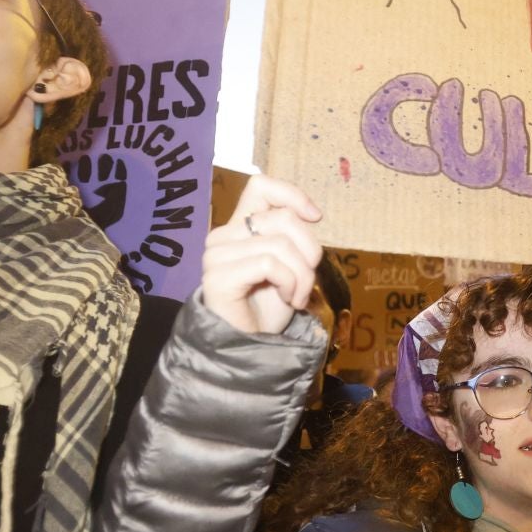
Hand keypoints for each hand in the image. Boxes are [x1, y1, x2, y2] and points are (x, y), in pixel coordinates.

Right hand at [200, 174, 323, 334]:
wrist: (250, 347)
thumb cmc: (269, 307)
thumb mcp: (290, 263)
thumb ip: (293, 235)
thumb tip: (312, 214)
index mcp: (239, 226)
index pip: (260, 185)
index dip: (292, 194)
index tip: (315, 217)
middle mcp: (223, 236)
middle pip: (282, 218)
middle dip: (309, 251)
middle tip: (307, 280)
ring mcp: (216, 255)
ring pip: (280, 243)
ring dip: (302, 275)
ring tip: (297, 296)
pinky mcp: (218, 277)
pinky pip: (269, 264)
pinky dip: (290, 283)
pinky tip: (289, 300)